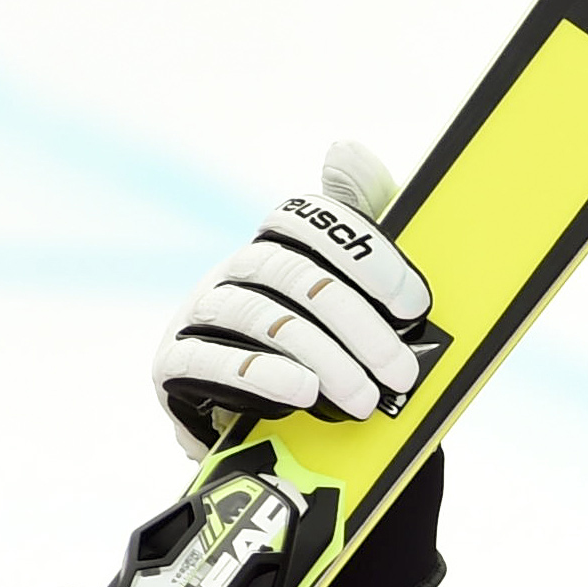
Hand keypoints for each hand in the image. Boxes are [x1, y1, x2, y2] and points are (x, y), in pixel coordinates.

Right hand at [155, 143, 432, 455]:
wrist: (270, 438)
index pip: (307, 220)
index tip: (416, 304)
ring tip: (363, 397)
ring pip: (260, 318)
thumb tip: (346, 148)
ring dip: (321, 357)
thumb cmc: (321, 356)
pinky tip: (303, 393)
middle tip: (401, 371)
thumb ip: (360, 234)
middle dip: (357, 324)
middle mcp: (234, 271)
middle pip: (293, 275)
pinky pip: (210, 360)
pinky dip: (261, 375)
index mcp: (278, 248)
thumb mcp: (355, 300)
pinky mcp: (171, 364)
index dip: (363, 253)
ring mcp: (198, 314)